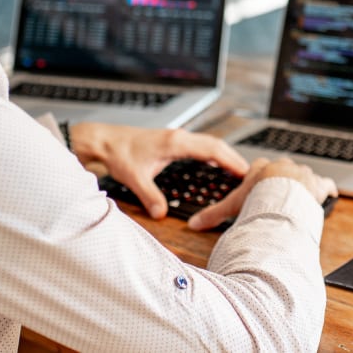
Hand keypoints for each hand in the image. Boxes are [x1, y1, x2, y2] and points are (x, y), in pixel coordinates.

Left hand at [70, 122, 247, 218]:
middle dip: (233, 159)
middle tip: (248, 174)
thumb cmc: (118, 152)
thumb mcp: (135, 178)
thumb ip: (150, 197)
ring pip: (208, 143)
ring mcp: (176, 137)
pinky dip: (211, 155)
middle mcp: (179, 137)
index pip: (212, 150)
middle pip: (216, 145)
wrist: (104, 140)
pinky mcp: (172, 141)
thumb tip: (161, 214)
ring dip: (224, 156)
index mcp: (176, 142)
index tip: (245, 172)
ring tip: (237, 171)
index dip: (230, 161)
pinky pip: (199, 146)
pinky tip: (213, 165)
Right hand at [186, 157, 337, 230]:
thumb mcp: (232, 207)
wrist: (282, 198)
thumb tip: (193, 225)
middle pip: (282, 170)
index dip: (259, 179)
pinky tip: (328, 195)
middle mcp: (282, 166)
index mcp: (262, 168)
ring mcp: (301, 173)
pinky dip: (326, 190)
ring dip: (301, 186)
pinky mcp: (317, 183)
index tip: (259, 188)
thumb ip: (212, 215)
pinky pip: (325, 184)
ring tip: (298, 201)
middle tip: (278, 196)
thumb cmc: (257, 200)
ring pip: (302, 176)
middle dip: (281, 180)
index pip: (258, 168)